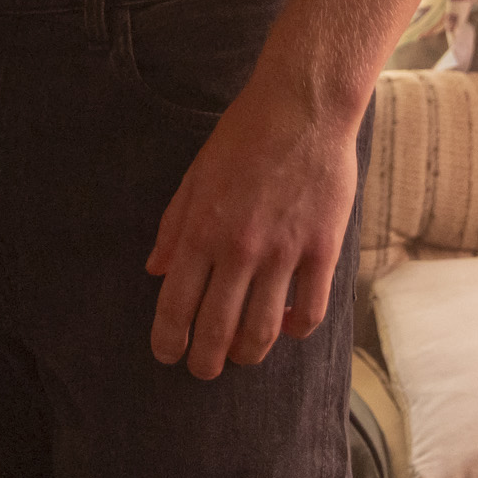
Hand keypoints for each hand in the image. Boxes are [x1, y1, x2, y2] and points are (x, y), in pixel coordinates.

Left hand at [143, 74, 361, 380]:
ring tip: (242, 355)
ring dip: (248, 354)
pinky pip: (309, 311)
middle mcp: (239, 249)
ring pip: (263, 332)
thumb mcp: (196, 176)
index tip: (167, 356)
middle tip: (204, 370)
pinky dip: (296, 329)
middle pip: (218, 331)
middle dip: (205, 362)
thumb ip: (174, 227)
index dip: (169, 341)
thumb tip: (155, 271)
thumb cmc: (244, 136)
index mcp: (202, 231)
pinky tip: (287, 325)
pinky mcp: (322, 251)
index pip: (176, 305)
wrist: (304, 107)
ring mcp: (284, 253)